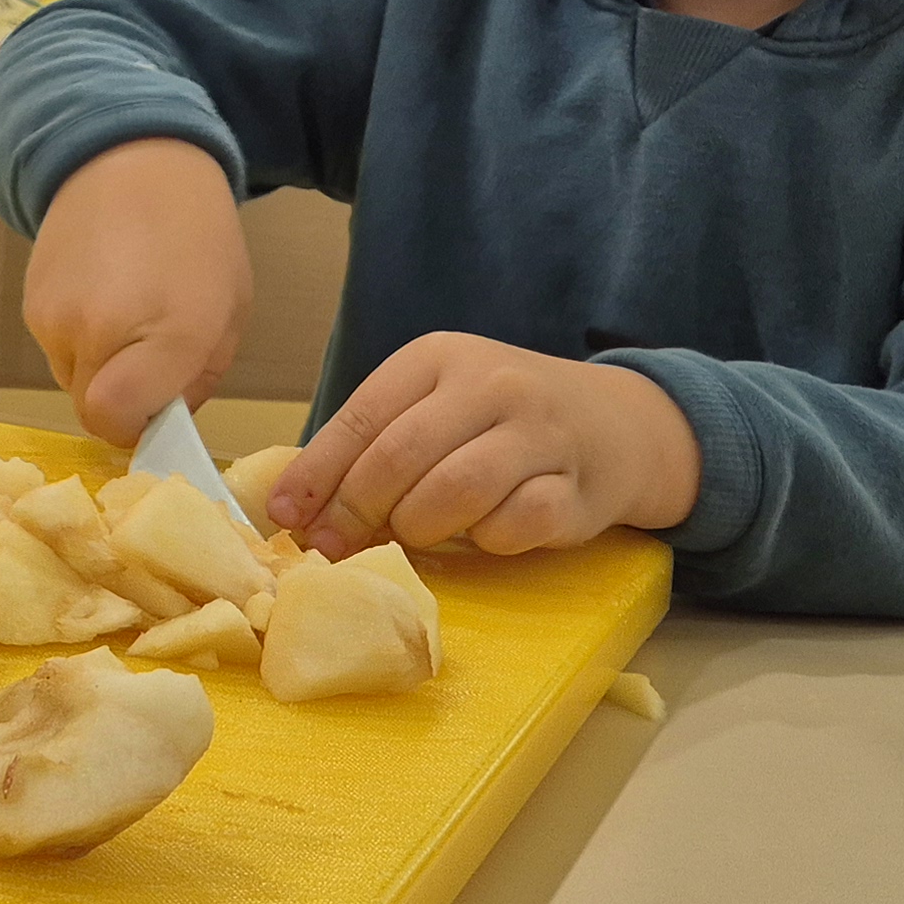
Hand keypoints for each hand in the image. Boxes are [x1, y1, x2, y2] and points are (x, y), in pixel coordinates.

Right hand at [22, 139, 249, 442]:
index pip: (116, 421)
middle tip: (148, 358)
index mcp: (168, 332)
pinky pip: (54, 347)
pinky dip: (76, 337)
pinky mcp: (29, 302)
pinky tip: (101, 293)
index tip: (157, 407)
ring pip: (71, 379)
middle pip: (91, 409)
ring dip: (97, 366)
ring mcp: (53, 315)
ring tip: (124, 314)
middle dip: (121, 399)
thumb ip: (195, 378)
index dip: (136, 427)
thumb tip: (158, 421)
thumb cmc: (196, 237)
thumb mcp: (228, 311)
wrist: (129, 158)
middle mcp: (99, 329)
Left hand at [265, 334, 700, 555]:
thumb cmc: (499, 421)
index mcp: (439, 357)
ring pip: (457, 489)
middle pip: (402, 456)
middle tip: (335, 546)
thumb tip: (294, 507)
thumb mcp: (433, 407)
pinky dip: (488, 540)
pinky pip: (517, 524)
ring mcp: (541, 433)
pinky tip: (485, 535)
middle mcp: (491, 384)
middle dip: (357, 509)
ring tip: (412, 536)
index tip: (287, 517)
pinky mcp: (578, 487)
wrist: (616, 425)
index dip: (318, 474)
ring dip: (419, 526)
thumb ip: (372, 444)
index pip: (363, 417)